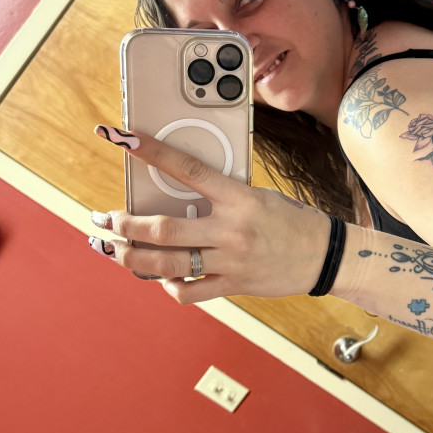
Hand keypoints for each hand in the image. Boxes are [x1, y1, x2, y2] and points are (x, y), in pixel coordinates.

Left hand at [88, 126, 330, 303]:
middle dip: (126, 225)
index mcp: (238, 197)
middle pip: (164, 229)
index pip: (188, 169)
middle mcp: (231, 229)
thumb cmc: (290, 220)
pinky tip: (163, 278)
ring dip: (133, 258)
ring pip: (168, 264)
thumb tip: (180, 194)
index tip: (125, 140)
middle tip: (107, 220)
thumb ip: (222, 196)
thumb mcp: (258, 196)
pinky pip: (190, 292)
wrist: (325, 254)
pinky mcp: (234, 285)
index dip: (153, 153)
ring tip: (115, 250)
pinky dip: (170, 286)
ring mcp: (231, 260)